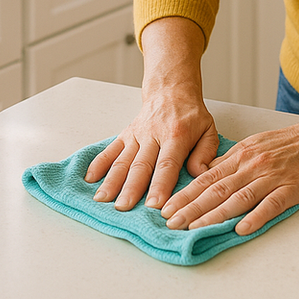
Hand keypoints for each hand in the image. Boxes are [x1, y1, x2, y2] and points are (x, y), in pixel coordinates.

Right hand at [84, 90, 219, 210]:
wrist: (172, 90)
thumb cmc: (191, 115)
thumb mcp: (208, 130)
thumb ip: (206, 153)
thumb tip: (199, 174)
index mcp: (176, 135)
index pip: (167, 164)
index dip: (160, 185)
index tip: (154, 205)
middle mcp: (153, 135)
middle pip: (141, 165)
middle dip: (131, 188)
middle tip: (123, 208)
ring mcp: (137, 134)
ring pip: (123, 159)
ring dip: (111, 180)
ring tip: (102, 199)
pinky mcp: (126, 134)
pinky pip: (111, 149)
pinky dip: (99, 163)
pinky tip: (90, 179)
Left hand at [160, 119, 298, 235]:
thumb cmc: (291, 143)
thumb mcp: (255, 145)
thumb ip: (232, 161)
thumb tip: (206, 174)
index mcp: (242, 155)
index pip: (207, 178)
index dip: (186, 194)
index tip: (167, 208)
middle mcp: (252, 165)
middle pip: (216, 189)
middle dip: (191, 208)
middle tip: (170, 223)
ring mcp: (272, 177)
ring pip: (238, 198)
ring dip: (214, 215)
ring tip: (194, 228)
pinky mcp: (292, 188)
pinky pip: (271, 205)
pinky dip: (255, 217)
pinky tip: (241, 229)